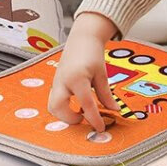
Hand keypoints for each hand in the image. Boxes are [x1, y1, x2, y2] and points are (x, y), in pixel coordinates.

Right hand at [47, 13, 119, 131]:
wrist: (82, 38)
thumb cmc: (91, 52)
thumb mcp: (101, 74)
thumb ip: (106, 94)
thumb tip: (113, 110)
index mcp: (77, 78)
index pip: (86, 105)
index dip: (94, 119)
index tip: (101, 127)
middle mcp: (63, 81)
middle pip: (58, 108)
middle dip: (69, 119)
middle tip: (83, 119)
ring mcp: (57, 82)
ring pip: (53, 106)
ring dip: (64, 114)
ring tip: (79, 113)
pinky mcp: (56, 83)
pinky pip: (55, 99)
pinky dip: (64, 107)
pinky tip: (76, 105)